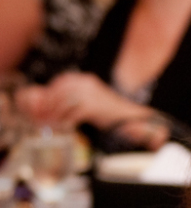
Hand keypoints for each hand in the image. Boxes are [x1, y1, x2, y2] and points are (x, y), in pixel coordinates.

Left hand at [17, 72, 152, 132]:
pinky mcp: (92, 107)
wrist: (130, 117)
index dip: (50, 93)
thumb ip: (76, 96)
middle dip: (49, 105)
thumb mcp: (92, 98)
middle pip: (59, 92)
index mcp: (85, 79)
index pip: (60, 82)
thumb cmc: (111, 111)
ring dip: (55, 115)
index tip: (44, 105)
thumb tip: (56, 103)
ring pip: (63, 103)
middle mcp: (85, 84)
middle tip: (43, 116)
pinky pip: (72, 114)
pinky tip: (65, 127)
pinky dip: (66, 122)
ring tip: (52, 124)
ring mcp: (89, 95)